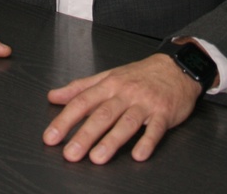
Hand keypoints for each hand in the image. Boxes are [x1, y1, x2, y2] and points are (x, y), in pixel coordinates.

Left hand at [42, 53, 201, 163]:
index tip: (51, 136)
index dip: (65, 119)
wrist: (176, 68)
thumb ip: (80, 88)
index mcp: (109, 84)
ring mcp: (145, 103)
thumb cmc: (140, 75)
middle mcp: (125, 93)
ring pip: (126, 122)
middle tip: (70, 153)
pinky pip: (155, 129)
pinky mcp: (163, 113)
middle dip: (84, 134)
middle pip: (102, 114)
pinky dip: (146, 142)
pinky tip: (138, 154)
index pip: (82, 102)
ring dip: (111, 141)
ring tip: (97, 158)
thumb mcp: (108, 76)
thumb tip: (54, 96)